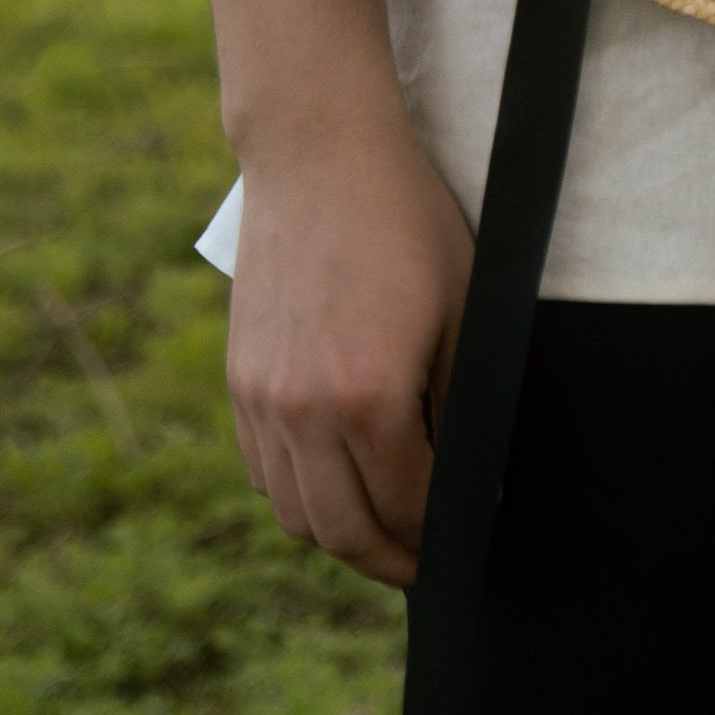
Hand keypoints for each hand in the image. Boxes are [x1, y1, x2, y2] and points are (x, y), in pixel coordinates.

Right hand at [224, 115, 475, 589]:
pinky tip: (335, 480)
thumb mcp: (464, 307)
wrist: (318, 151)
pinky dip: (298, 495)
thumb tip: (476, 477)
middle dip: (390, 560)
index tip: (464, 544)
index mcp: (370, 395)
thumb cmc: (407, 220)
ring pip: (295, 515)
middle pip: (343, 533)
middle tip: (426, 563)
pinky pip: (263, 472)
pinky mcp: (238, 380)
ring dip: (341, 536)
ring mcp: (262, 398)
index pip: (408, 507)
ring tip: (383, 530)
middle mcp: (304, 411)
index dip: (441, 537)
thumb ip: (464, 402)